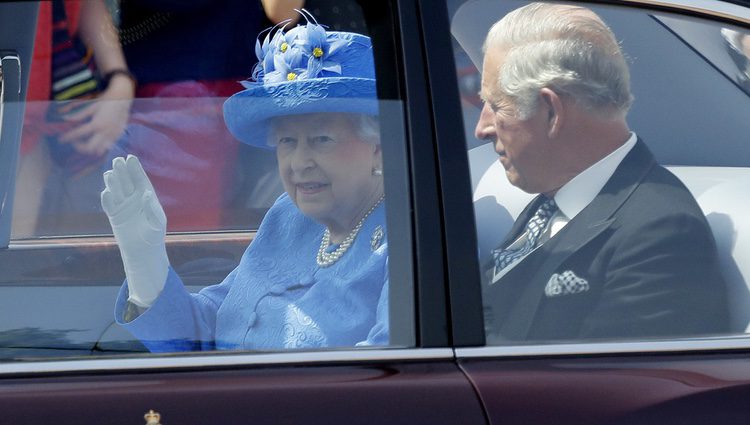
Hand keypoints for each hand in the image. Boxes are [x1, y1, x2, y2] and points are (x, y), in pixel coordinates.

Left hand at [59, 76, 134, 155]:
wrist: (124, 99)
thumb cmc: (106, 101)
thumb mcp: (92, 107)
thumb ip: (79, 115)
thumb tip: (64, 118)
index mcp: (96, 124)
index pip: (78, 134)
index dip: (68, 137)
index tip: (61, 139)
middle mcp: (104, 132)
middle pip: (89, 148)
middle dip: (79, 147)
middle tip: (74, 142)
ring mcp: (112, 136)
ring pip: (99, 151)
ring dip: (90, 149)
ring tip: (84, 142)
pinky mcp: (117, 137)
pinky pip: (107, 147)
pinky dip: (99, 147)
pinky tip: (95, 141)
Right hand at [102, 154, 168, 306]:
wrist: (144, 250)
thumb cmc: (154, 235)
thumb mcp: (157, 221)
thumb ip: (151, 208)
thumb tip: (145, 194)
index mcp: (146, 196)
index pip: (140, 179)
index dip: (135, 169)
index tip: (131, 158)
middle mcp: (133, 198)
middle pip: (126, 182)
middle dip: (122, 171)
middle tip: (117, 161)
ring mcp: (123, 206)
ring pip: (116, 191)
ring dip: (113, 182)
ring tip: (110, 173)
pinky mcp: (114, 215)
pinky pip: (109, 205)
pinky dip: (107, 199)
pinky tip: (106, 192)